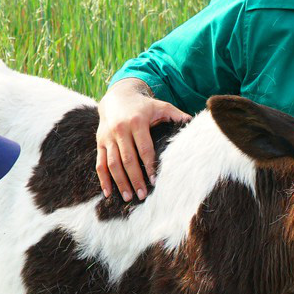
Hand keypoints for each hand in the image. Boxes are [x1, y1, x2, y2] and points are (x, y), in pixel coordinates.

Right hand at [96, 78, 191, 201]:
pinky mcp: (100, 143)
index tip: (155, 181)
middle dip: (135, 179)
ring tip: (129, 197)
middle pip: (127, 159)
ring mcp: (108, 137)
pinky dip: (103, 179)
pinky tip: (108, 193)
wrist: (117, 97)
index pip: (144, 148)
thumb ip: (176, 115)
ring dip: (120, 182)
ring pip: (112, 164)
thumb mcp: (161, 106)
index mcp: (137, 122)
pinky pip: (100, 164)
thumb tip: (193, 123)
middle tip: (142, 195)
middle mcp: (120, 130)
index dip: (149, 165)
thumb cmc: (144, 106)